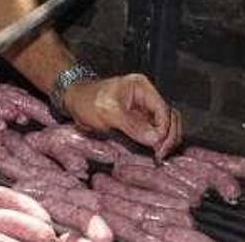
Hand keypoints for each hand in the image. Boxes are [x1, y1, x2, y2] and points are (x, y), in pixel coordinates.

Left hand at [63, 73, 182, 159]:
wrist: (73, 101)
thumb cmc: (86, 100)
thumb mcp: (107, 111)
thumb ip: (132, 124)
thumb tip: (154, 139)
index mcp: (142, 88)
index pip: (164, 110)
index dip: (165, 130)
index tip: (158, 148)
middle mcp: (147, 97)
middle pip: (170, 118)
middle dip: (169, 137)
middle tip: (161, 155)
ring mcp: (143, 109)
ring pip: (165, 126)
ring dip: (165, 141)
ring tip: (158, 156)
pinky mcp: (139, 120)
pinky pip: (153, 132)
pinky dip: (156, 142)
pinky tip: (153, 153)